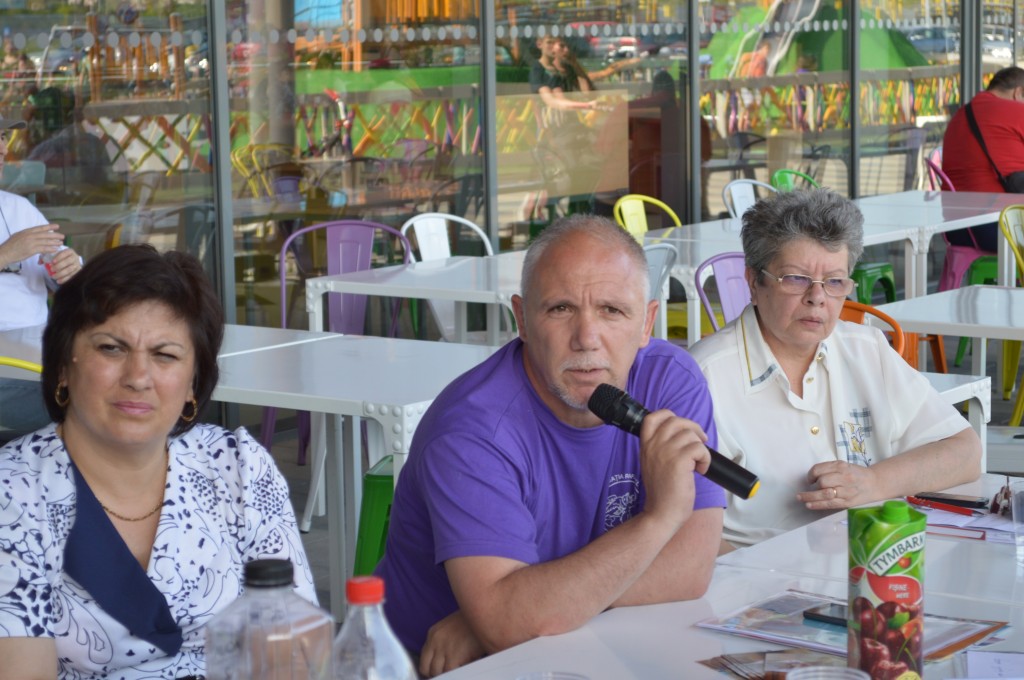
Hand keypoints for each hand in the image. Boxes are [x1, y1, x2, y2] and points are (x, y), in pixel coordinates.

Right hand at [0, 224, 62, 267]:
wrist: (4, 253)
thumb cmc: (10, 246)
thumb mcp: (18, 236)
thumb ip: (27, 235)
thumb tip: (34, 235)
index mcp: (26, 232)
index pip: (40, 228)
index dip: (49, 227)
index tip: (57, 226)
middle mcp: (29, 236)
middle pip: (45, 234)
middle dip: (55, 235)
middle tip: (63, 236)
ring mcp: (30, 242)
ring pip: (45, 241)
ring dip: (54, 242)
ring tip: (61, 243)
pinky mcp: (31, 250)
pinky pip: (43, 249)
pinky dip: (50, 249)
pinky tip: (55, 249)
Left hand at [41, 247, 81, 284]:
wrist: (70, 262)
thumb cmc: (60, 258)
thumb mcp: (53, 255)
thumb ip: (46, 256)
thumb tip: (40, 262)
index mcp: (69, 251)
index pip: (65, 253)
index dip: (59, 257)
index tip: (52, 262)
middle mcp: (75, 257)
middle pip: (68, 261)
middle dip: (59, 266)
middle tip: (51, 270)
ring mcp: (77, 265)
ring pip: (70, 270)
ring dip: (61, 274)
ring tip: (53, 277)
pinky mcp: (78, 272)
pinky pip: (72, 276)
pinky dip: (65, 279)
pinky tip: (58, 281)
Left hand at [419, 610, 485, 676]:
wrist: (484, 613)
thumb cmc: (472, 621)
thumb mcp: (451, 628)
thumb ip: (443, 643)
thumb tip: (442, 662)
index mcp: (433, 633)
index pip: (423, 660)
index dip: (431, 669)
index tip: (439, 672)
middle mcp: (435, 641)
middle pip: (428, 668)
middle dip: (439, 673)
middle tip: (450, 672)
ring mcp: (443, 649)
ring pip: (439, 673)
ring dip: (449, 673)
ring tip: (459, 668)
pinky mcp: (454, 656)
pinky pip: (450, 673)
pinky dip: (457, 673)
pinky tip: (464, 667)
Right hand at [638, 409, 710, 526]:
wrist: (661, 513)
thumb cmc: (662, 492)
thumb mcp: (653, 464)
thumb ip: (660, 448)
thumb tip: (683, 435)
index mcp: (646, 445)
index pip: (653, 417)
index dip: (670, 416)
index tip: (682, 429)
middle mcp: (653, 446)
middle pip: (676, 421)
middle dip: (693, 428)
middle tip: (700, 442)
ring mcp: (665, 452)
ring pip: (690, 434)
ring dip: (700, 448)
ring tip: (698, 463)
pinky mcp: (679, 462)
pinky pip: (699, 448)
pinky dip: (705, 459)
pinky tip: (700, 470)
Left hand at [798, 460, 878, 509]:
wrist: (875, 483)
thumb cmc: (856, 474)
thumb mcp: (844, 465)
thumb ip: (829, 469)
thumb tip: (811, 477)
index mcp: (841, 466)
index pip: (819, 469)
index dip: (811, 475)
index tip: (810, 479)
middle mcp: (844, 478)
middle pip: (822, 482)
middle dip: (813, 486)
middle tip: (809, 487)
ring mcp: (846, 491)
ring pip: (824, 494)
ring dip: (809, 497)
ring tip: (800, 498)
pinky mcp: (847, 503)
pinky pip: (830, 504)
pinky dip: (817, 505)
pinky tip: (809, 505)